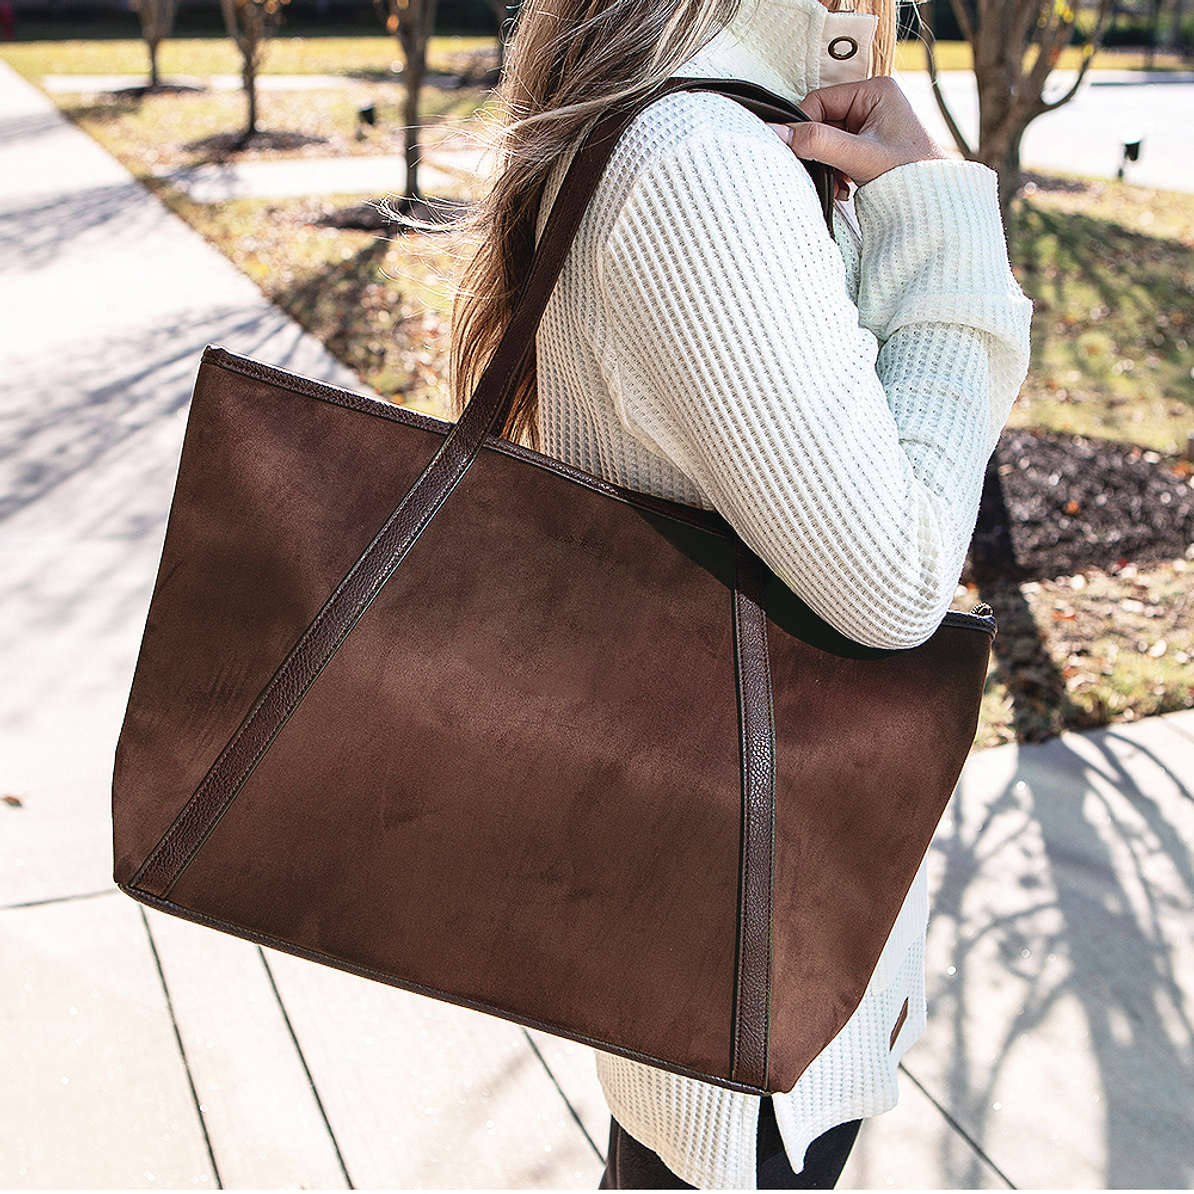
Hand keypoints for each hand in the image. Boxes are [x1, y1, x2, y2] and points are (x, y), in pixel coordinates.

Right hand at [767, 77, 947, 199]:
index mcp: (875, 90)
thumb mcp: (858, 157)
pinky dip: (835, 171)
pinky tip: (846, 186)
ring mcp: (870, 123)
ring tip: (841, 183)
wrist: (933, 203)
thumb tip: (778, 133)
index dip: (803, 127)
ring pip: (827, 140)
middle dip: (819, 150)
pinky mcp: (868, 144)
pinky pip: (837, 152)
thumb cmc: (909, 176)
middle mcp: (872, 101)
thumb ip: (817, 143)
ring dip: (827, 165)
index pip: (820, 101)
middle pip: (822, 121)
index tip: (796, 152)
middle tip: (825, 173)